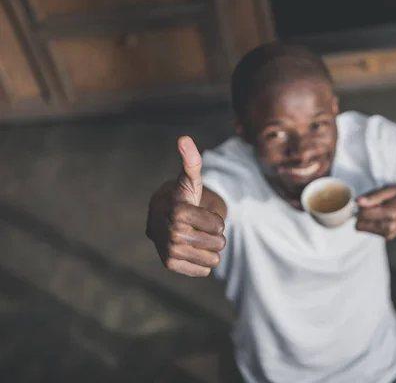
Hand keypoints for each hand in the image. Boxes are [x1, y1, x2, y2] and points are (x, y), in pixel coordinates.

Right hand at [146, 136, 224, 276]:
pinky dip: (202, 262)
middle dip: (214, 235)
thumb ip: (191, 161)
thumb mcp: (190, 179)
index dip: (216, 221)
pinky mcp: (170, 264)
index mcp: (179, 211)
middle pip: (218, 244)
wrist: (162, 216)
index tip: (201, 213)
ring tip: (196, 237)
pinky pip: (203, 270)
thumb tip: (184, 139)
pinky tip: (191, 249)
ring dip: (210, 249)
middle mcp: (171, 232)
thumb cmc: (183, 196)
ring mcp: (169, 250)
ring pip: (213, 259)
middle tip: (199, 226)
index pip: (219, 226)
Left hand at [355, 186, 395, 239]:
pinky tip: (383, 217)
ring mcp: (389, 234)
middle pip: (360, 224)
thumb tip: (357, 202)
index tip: (369, 201)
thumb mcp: (391, 191)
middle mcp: (390, 226)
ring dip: (367, 220)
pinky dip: (373, 224)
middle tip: (374, 207)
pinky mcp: (388, 237)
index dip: (362, 207)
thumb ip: (374, 197)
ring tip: (380, 212)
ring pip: (363, 228)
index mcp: (391, 213)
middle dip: (363, 215)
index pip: (363, 214)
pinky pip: (370, 231)